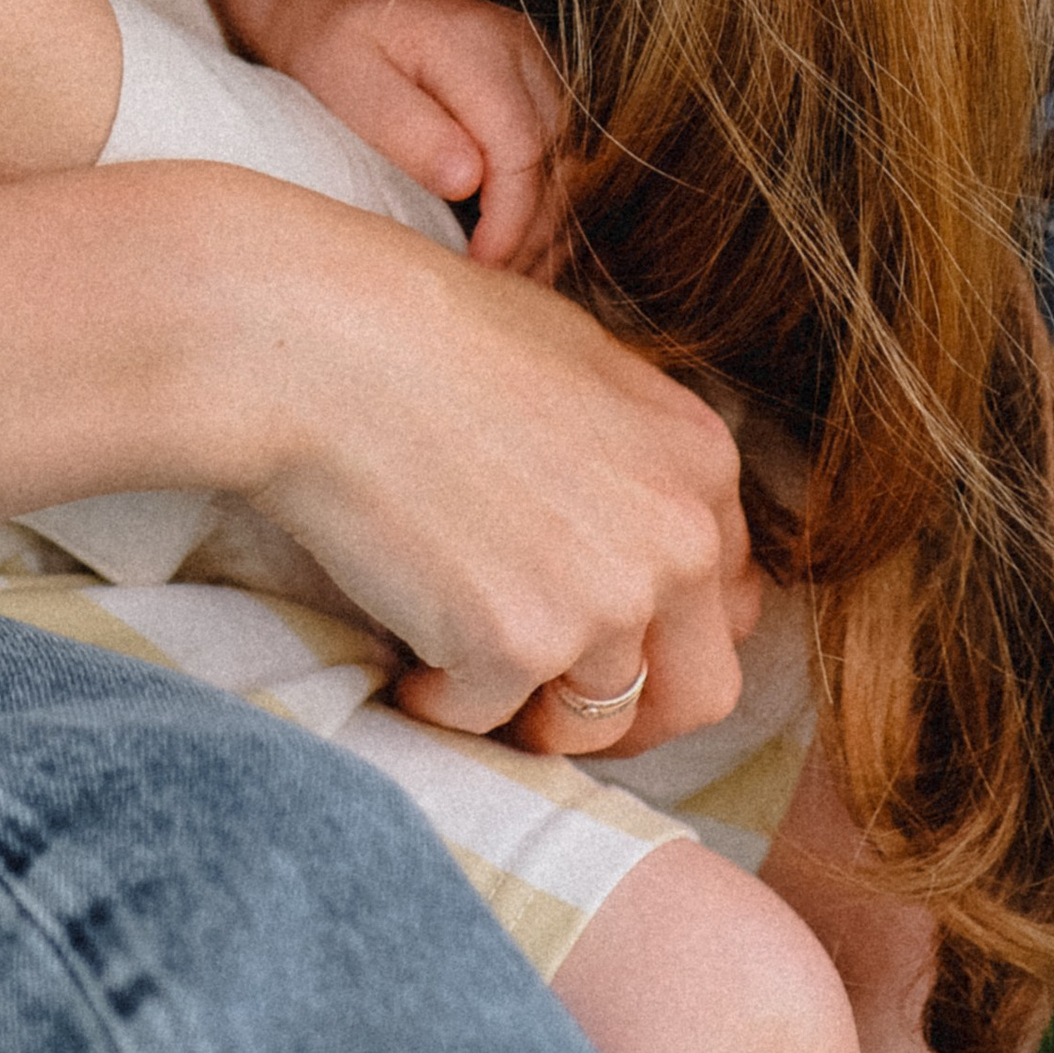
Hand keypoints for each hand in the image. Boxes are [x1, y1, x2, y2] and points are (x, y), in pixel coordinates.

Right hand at [207, 183, 760, 757]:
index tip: (599, 635)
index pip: (730, 601)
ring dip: (527, 711)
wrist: (324, 337)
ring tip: (459, 664)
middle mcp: (677, 537)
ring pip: (593, 724)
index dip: (663, 633)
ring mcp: (604, 598)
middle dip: (627, 715)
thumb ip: (637, 459)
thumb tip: (643, 545)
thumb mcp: (576, 365)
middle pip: (699, 694)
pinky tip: (402, 652)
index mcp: (700, 459)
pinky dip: (440, 701)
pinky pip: (486, 720)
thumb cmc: (427, 328)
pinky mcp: (516, 645)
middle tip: (546, 697)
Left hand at [242, 0, 566, 270]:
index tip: (478, 269)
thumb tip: (468, 179)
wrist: (332, 15)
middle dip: (529, 234)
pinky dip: (541, 207)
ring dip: (542, 227)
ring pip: (568, 164)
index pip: (521, 146)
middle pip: (556, 160)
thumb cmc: (331, 53)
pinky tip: (512, 247)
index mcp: (475, 41)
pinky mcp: (538, 86)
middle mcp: (522, 46)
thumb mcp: (347, 84)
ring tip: (501, 278)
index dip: (509, 220)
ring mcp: (537, 64)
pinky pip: (560, 158)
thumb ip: (406, 129)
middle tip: (485, 288)